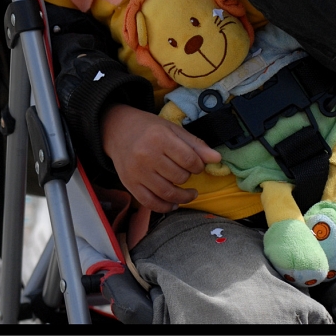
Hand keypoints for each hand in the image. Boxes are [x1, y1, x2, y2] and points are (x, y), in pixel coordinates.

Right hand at [101, 104, 221, 211]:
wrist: (118, 130)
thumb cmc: (149, 128)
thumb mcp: (173, 129)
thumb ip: (195, 145)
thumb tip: (217, 159)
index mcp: (160, 137)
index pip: (189, 160)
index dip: (199, 165)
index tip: (198, 165)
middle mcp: (147, 155)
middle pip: (179, 177)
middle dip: (189, 177)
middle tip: (189, 173)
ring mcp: (137, 172)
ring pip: (167, 193)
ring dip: (183, 197)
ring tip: (190, 193)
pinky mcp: (130, 184)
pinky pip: (151, 203)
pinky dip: (165, 207)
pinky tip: (173, 203)